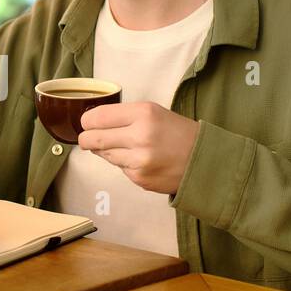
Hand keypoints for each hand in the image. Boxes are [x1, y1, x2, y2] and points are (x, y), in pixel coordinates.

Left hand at [76, 102, 200, 194]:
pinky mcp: (139, 178)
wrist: (204, 160)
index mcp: (143, 114)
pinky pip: (119, 168)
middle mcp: (139, 136)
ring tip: (127, 147)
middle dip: (86, 139)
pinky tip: (140, 159)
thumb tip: (92, 124)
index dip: (87, 121)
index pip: (97, 117)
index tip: (87, 123)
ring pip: (103, 154)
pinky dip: (124, 164)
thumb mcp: (154, 112)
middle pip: (92, 138)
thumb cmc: (178, 133)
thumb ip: (124, 116)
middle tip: (88, 138)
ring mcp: (139, 160)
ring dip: (108, 151)